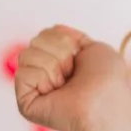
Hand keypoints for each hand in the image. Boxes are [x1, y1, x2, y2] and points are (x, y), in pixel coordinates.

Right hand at [13, 24, 130, 130]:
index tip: (78, 55)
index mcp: (59, 62)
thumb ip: (73, 37)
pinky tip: (54, 91)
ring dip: (52, 65)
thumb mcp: (95, 48)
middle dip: (59, 51)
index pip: (45, 33)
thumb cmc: (108, 79)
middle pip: (35, 41)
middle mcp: (44, 73)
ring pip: (26, 54)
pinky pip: (23, 73)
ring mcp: (33, 88)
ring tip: (65, 83)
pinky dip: (43, 78)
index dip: (64, 40)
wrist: (106, 101)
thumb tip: (54, 28)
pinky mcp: (25, 102)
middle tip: (73, 72)